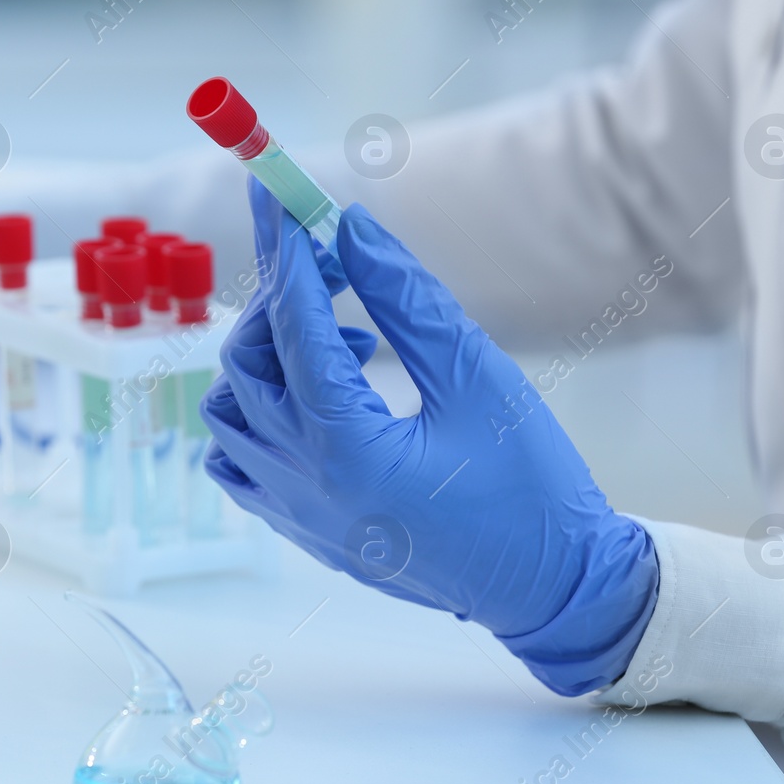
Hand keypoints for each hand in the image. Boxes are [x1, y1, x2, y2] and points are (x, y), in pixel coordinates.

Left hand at [201, 179, 657, 694]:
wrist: (550, 590)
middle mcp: (301, 482)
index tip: (280, 193)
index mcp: (346, 446)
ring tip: (351, 341)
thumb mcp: (479, 378)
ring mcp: (293, 512)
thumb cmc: (531, 489)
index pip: (292, 324)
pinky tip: (322, 393)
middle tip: (340, 264)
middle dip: (285, 297)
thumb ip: (409, 299)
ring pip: (232, 411)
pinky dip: (260, 410)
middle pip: (248, 362)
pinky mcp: (301, 529)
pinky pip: (240, 459)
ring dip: (272, 356)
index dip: (287, 249)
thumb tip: (353, 228)